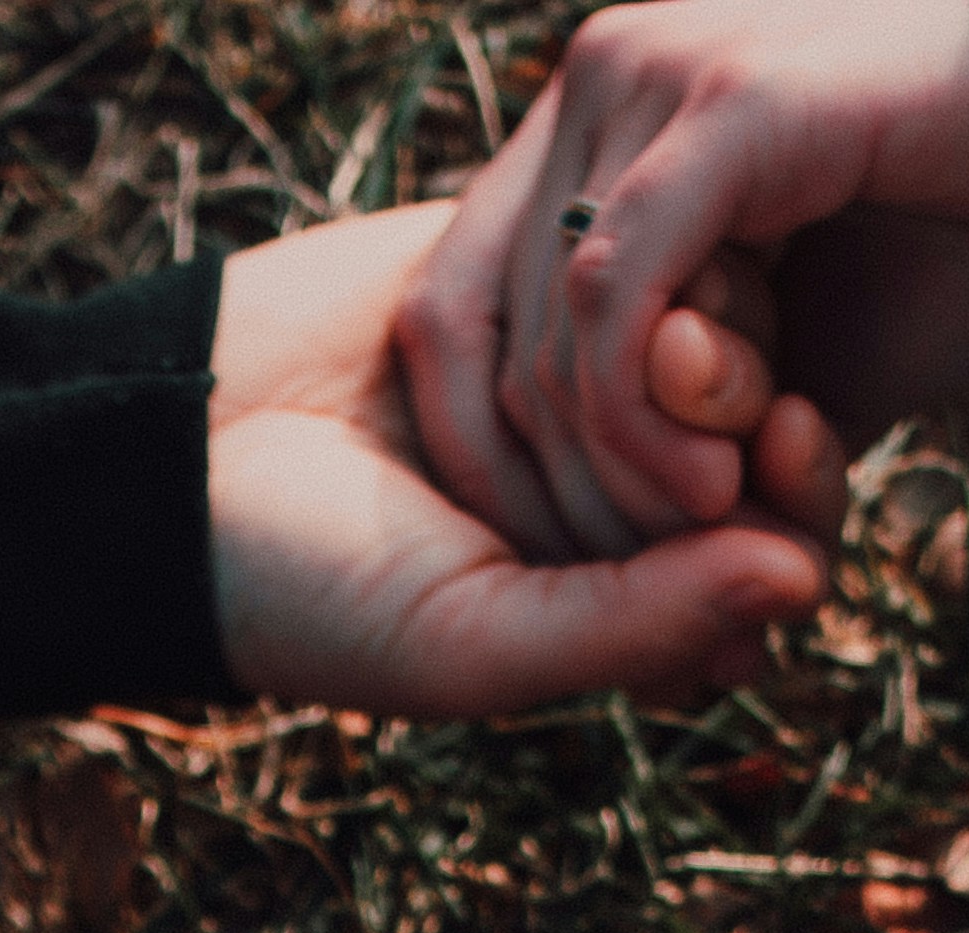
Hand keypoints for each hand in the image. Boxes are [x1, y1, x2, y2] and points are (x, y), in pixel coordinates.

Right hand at [212, 203, 833, 716]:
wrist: (163, 462)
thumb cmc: (311, 591)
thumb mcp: (479, 640)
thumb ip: (641, 625)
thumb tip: (805, 579)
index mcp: (616, 605)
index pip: (769, 564)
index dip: (803, 508)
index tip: (788, 446)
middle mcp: (608, 499)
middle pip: (756, 454)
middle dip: (764, 418)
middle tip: (753, 389)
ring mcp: (569, 385)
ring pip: (706, 344)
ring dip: (714, 330)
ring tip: (685, 327)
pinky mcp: (521, 278)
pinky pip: (623, 260)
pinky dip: (644, 262)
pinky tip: (648, 256)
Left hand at [405, 0, 968, 562]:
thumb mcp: (799, 368)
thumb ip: (693, 433)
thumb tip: (616, 571)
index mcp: (596, 130)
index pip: (450, 311)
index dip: (488, 471)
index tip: (576, 584)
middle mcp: (601, 82)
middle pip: (475, 329)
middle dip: (551, 500)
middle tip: (645, 600)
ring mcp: (655, 75)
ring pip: (546, 327)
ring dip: (614, 476)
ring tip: (705, 539)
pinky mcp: (733, 103)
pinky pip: (620, 300)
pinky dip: (649, 421)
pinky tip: (715, 486)